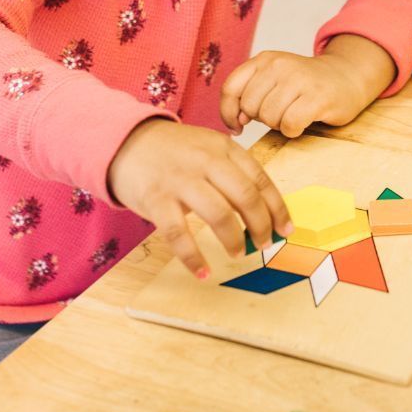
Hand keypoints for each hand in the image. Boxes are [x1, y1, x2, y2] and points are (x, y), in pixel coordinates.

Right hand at [106, 119, 291, 278]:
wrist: (125, 140)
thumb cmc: (174, 152)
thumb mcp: (208, 149)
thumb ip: (233, 172)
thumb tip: (263, 210)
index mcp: (224, 148)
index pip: (260, 179)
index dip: (277, 208)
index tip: (286, 230)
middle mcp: (206, 161)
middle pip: (245, 196)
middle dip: (260, 225)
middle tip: (264, 244)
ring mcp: (180, 179)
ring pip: (218, 213)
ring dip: (233, 240)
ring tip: (237, 254)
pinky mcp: (156, 198)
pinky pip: (178, 233)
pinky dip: (193, 257)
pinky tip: (203, 272)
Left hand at [220, 36, 395, 136]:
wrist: (348, 76)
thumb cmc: (306, 85)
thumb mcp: (274, 78)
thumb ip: (250, 93)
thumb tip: (237, 119)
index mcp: (264, 59)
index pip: (231, 88)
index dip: (228, 112)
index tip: (238, 125)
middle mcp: (279, 65)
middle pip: (250, 107)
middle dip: (262, 118)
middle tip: (281, 113)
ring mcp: (299, 79)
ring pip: (270, 117)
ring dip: (280, 125)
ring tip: (294, 115)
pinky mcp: (317, 97)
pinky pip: (290, 124)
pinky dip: (294, 130)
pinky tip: (303, 123)